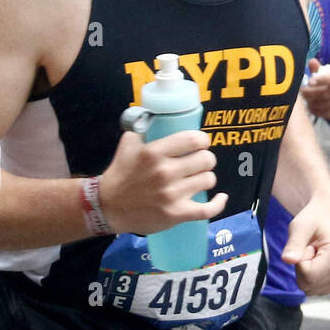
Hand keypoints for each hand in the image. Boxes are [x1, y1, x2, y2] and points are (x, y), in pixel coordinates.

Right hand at [98, 129, 227, 234]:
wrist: (108, 207)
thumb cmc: (120, 173)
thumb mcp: (128, 144)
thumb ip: (144, 128)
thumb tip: (159, 115)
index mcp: (154, 152)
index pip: (194, 140)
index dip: (202, 141)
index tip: (200, 144)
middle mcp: (164, 172)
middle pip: (206, 160)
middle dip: (205, 160)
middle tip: (198, 163)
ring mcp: (171, 195)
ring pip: (208, 180)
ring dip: (206, 178)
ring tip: (197, 180)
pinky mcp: (176, 214)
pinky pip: (208, 210)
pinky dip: (218, 203)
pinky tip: (220, 198)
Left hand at [281, 193, 329, 294]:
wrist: (329, 214)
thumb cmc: (314, 218)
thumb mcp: (300, 226)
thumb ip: (294, 244)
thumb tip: (287, 260)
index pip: (308, 275)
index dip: (300, 261)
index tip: (307, 246)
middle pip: (308, 285)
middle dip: (301, 268)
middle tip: (310, 248)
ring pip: (310, 289)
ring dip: (306, 272)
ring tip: (314, 253)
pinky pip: (315, 288)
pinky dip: (311, 276)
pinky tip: (318, 260)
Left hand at [303, 61, 329, 122]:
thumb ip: (320, 69)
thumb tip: (311, 62)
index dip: (321, 79)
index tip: (310, 81)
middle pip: (326, 92)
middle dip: (310, 92)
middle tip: (302, 92)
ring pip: (324, 104)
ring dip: (311, 102)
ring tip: (306, 99)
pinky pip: (325, 114)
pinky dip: (316, 111)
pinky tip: (311, 107)